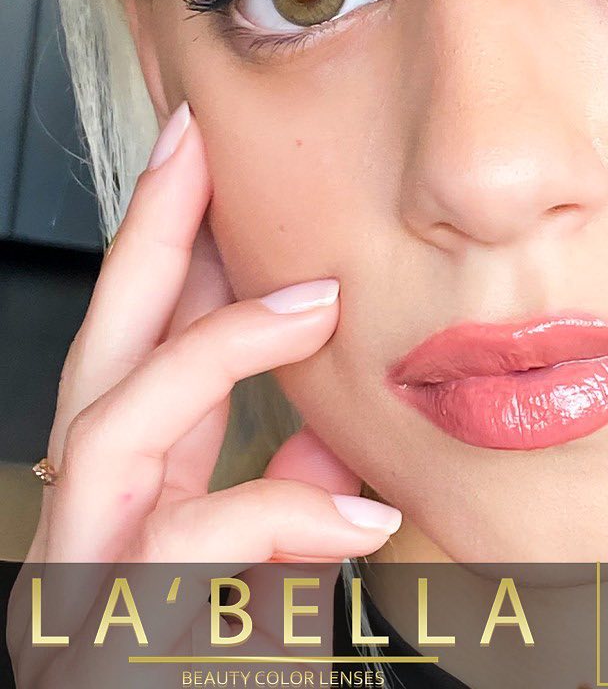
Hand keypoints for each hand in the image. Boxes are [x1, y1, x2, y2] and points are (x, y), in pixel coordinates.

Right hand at [7, 102, 398, 680]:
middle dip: (146, 235)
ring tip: (312, 303)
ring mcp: (81, 584)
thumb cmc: (221, 682)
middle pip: (104, 348)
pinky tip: (357, 514)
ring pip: (110, 424)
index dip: (173, 249)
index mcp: (136, 496)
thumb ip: (285, 498)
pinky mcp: (101, 641)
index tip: (210, 163)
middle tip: (191, 142)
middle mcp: (90, 525)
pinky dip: (274, 516)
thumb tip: (328, 434)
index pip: (147, 343)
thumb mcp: (268, 578)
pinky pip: (181, 554)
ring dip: (214, 348)